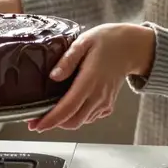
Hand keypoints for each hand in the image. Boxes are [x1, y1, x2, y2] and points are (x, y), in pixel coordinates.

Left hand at [27, 23, 155, 132]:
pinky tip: (70, 106)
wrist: (131, 47)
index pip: (68, 108)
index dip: (51, 119)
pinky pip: (90, 118)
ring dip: (65, 121)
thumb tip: (53, 76)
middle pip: (73, 121)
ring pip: (81, 121)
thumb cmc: (107, 41)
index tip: (36, 125)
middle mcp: (98, 96)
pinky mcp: (108, 104)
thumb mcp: (84, 41)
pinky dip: (77, 117)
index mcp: (90, 80)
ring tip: (50, 111)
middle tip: (36, 119)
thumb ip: (68, 59)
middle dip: (54, 124)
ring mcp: (105, 102)